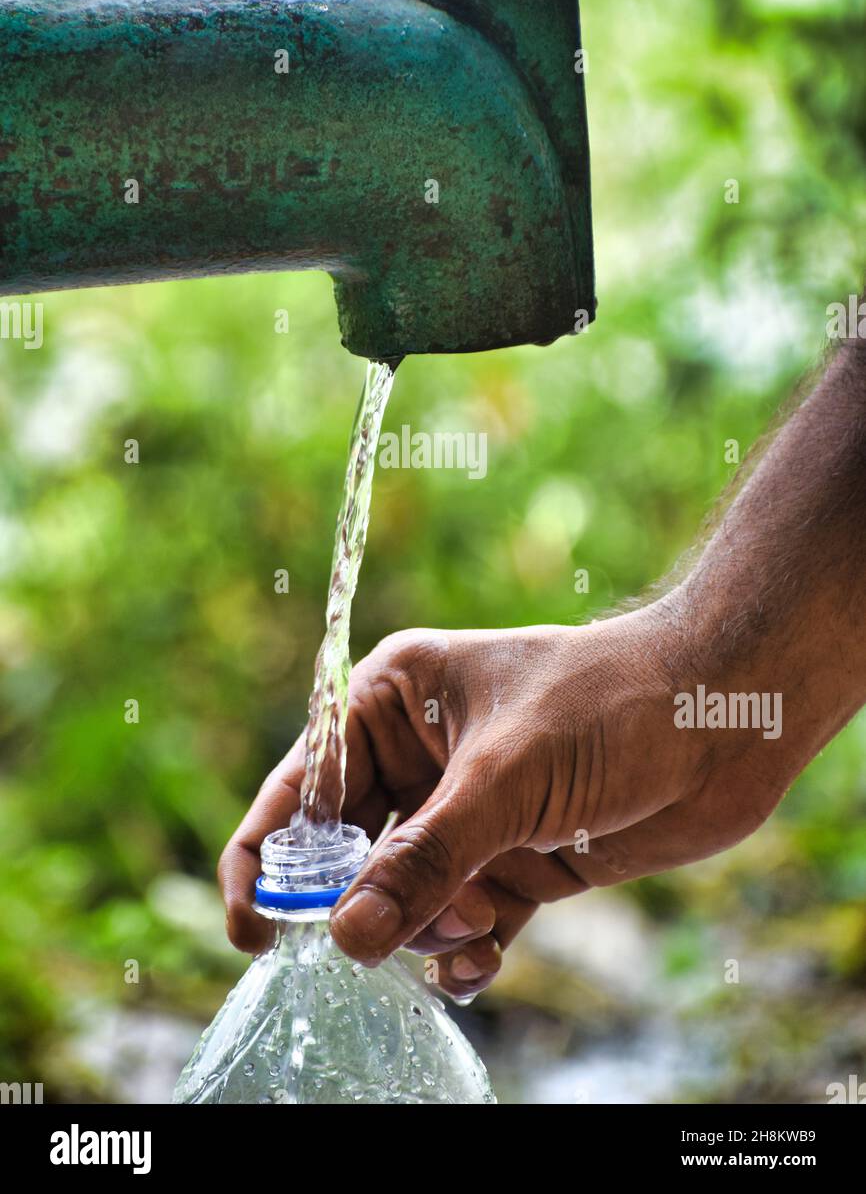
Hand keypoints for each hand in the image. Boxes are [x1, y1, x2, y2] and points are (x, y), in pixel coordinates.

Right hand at [219, 599, 805, 998]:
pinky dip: (463, 954)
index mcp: (394, 700)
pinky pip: (460, 925)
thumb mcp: (508, 779)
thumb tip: (347, 938)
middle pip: (347, 854)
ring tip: (479, 918)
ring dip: (428, 926)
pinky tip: (480, 966)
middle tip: (374, 945)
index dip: (266, 857)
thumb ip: (427, 860)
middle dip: (363, 905)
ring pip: (405, 899)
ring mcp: (468, 812)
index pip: (303, 785)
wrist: (723, 720)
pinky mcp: (514, 859)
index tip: (255, 929)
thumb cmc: (610, 707)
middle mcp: (420, 757)